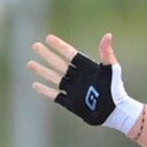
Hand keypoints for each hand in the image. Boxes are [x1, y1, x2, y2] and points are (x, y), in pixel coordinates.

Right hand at [27, 34, 143, 133]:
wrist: (115, 111)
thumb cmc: (115, 89)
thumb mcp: (111, 70)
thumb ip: (107, 54)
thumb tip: (108, 35)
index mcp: (87, 68)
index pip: (70, 54)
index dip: (59, 46)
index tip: (48, 38)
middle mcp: (79, 77)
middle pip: (59, 64)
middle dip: (47, 55)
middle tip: (35, 46)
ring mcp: (74, 90)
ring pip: (54, 78)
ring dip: (42, 71)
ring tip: (30, 64)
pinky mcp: (71, 102)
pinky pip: (55, 95)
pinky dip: (45, 91)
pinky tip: (35, 85)